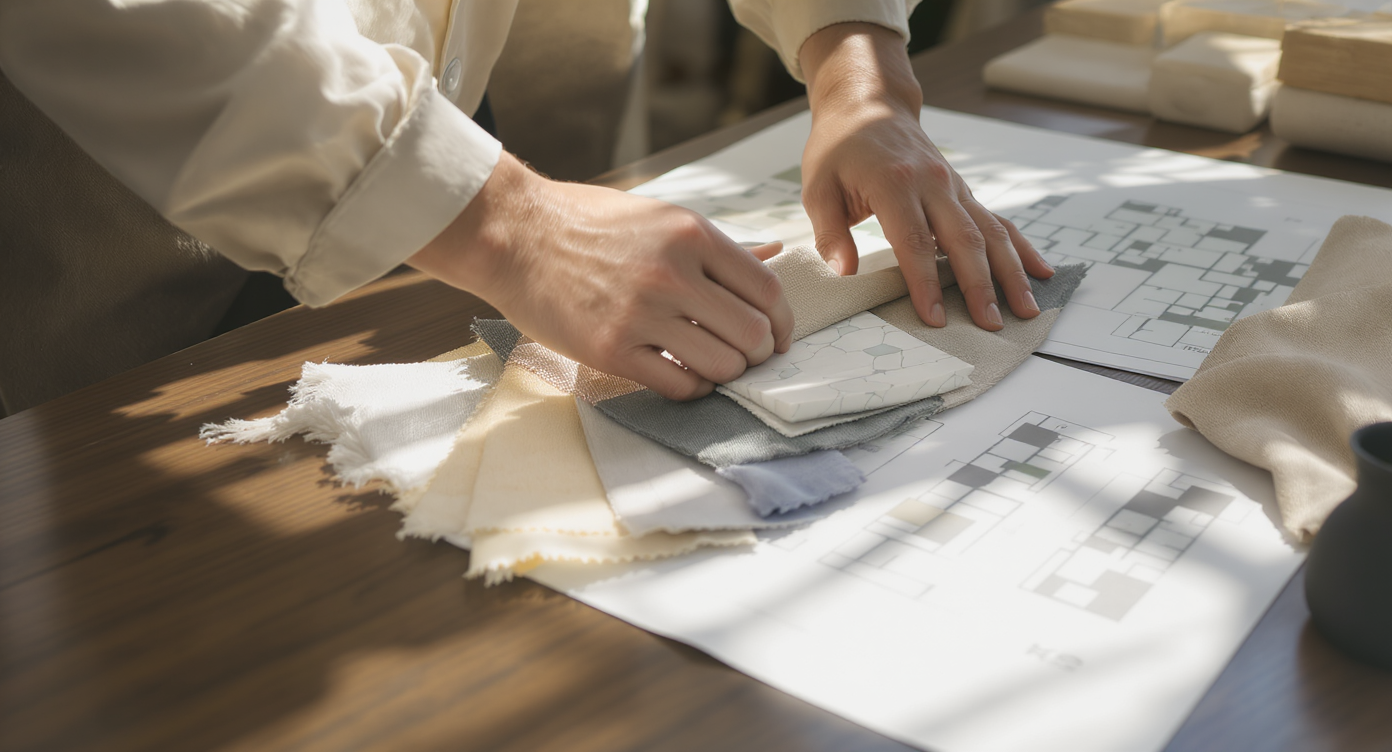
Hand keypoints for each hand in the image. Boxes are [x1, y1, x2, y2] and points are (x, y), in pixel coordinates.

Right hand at [408, 153, 793, 399]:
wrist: (514, 234)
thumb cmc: (588, 222)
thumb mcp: (660, 217)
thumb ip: (717, 245)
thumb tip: (774, 253)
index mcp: (692, 234)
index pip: (767, 289)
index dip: (783, 320)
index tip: (778, 334)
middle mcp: (673, 274)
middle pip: (752, 333)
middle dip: (759, 352)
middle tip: (747, 356)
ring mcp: (641, 314)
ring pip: (721, 365)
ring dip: (726, 373)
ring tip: (712, 365)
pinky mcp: (611, 350)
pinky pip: (678, 386)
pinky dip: (693, 388)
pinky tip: (683, 375)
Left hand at [799, 23, 1053, 329]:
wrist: (870, 106)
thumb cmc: (840, 148)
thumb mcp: (818, 186)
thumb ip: (829, 232)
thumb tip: (843, 273)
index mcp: (894, 182)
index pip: (915, 242)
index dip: (925, 283)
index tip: (935, 318)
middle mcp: (933, 183)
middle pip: (964, 240)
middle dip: (979, 286)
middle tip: (990, 324)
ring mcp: (954, 186)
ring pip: (991, 232)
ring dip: (1011, 272)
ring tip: (1027, 308)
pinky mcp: (963, 192)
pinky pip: (998, 221)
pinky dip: (1021, 248)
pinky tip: (1041, 271)